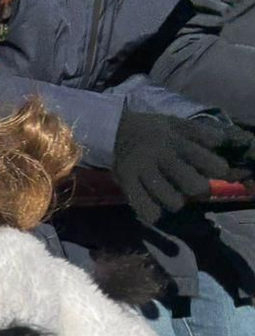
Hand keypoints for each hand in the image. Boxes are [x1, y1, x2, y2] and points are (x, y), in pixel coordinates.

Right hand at [111, 111, 254, 225]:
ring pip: (173, 202)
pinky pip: (145, 208)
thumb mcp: (176, 123)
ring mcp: (143, 172)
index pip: (212, 164)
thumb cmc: (150, 129)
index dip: (218, 171)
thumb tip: (222, 144)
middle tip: (191, 185)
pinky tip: (154, 208)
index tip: (214, 170)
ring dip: (176, 201)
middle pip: (195, 187)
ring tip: (171, 194)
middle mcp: (162, 157)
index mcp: (178, 142)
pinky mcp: (127, 183)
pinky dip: (153, 212)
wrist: (112, 130)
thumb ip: (201, 133)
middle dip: (198, 189)